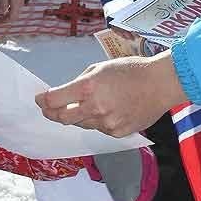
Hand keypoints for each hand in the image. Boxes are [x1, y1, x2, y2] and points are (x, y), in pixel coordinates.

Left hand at [0, 0, 25, 20]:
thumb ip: (2, 3)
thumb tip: (0, 13)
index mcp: (17, 3)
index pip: (12, 18)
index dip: (4, 21)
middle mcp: (20, 4)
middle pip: (13, 16)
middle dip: (4, 19)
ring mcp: (21, 1)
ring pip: (13, 12)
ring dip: (6, 14)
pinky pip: (14, 7)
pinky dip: (8, 9)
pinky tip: (3, 6)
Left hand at [35, 53, 187, 136]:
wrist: (161, 84)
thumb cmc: (132, 70)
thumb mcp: (100, 68)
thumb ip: (80, 82)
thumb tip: (65, 94)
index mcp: (88, 88)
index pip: (55, 99)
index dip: (44, 100)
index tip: (39, 99)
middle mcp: (95, 108)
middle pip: (63, 118)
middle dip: (52, 113)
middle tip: (48, 109)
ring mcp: (107, 123)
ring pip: (82, 124)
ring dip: (79, 116)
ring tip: (89, 104)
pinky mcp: (118, 132)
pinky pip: (100, 129)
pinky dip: (99, 121)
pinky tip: (110, 110)